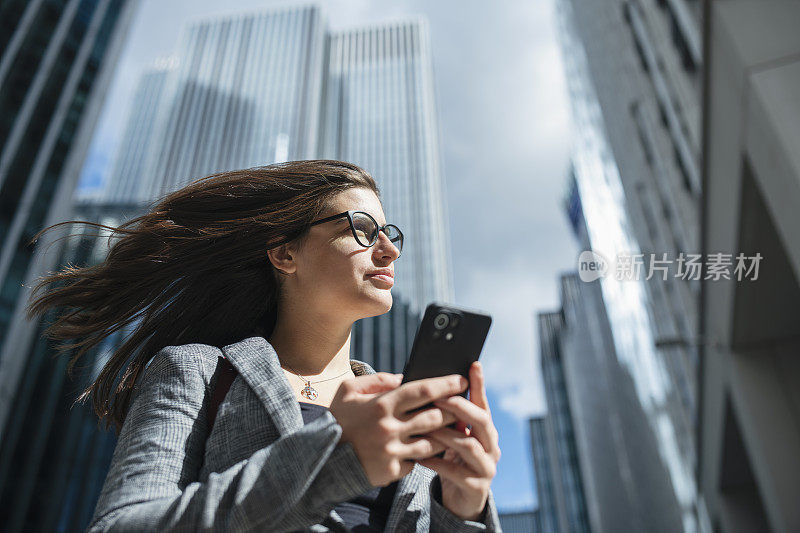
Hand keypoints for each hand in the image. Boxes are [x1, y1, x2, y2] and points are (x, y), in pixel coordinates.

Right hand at [329, 372, 468, 486]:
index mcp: (381, 404)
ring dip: (444, 435)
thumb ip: (377, 380)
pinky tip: (429, 449)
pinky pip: (417, 462)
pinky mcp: (391, 471)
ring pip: (432, 442)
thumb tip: (403, 378)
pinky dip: (423, 455)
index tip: (462, 380)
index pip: (423, 391)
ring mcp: (391, 452)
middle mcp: (389, 428)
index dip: (446, 384)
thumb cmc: (338, 420)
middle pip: (434, 417)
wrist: (322, 458)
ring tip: (452, 428)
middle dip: (453, 410)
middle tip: (463, 405)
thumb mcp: (348, 391)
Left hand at [417, 361, 499, 521]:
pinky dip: (436, 462)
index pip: (483, 403)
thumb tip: (433, 389)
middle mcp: (492, 446)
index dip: (479, 384)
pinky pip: (455, 471)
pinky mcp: (476, 487)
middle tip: (440, 397)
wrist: (461, 500)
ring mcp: (487, 467)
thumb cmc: (454, 461)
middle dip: (460, 407)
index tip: (473, 364)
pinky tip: (419, 456)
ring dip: (445, 433)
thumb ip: (450, 418)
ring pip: (468, 444)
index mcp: (486, 431)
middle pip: (481, 420)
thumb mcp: (455, 438)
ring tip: (424, 426)